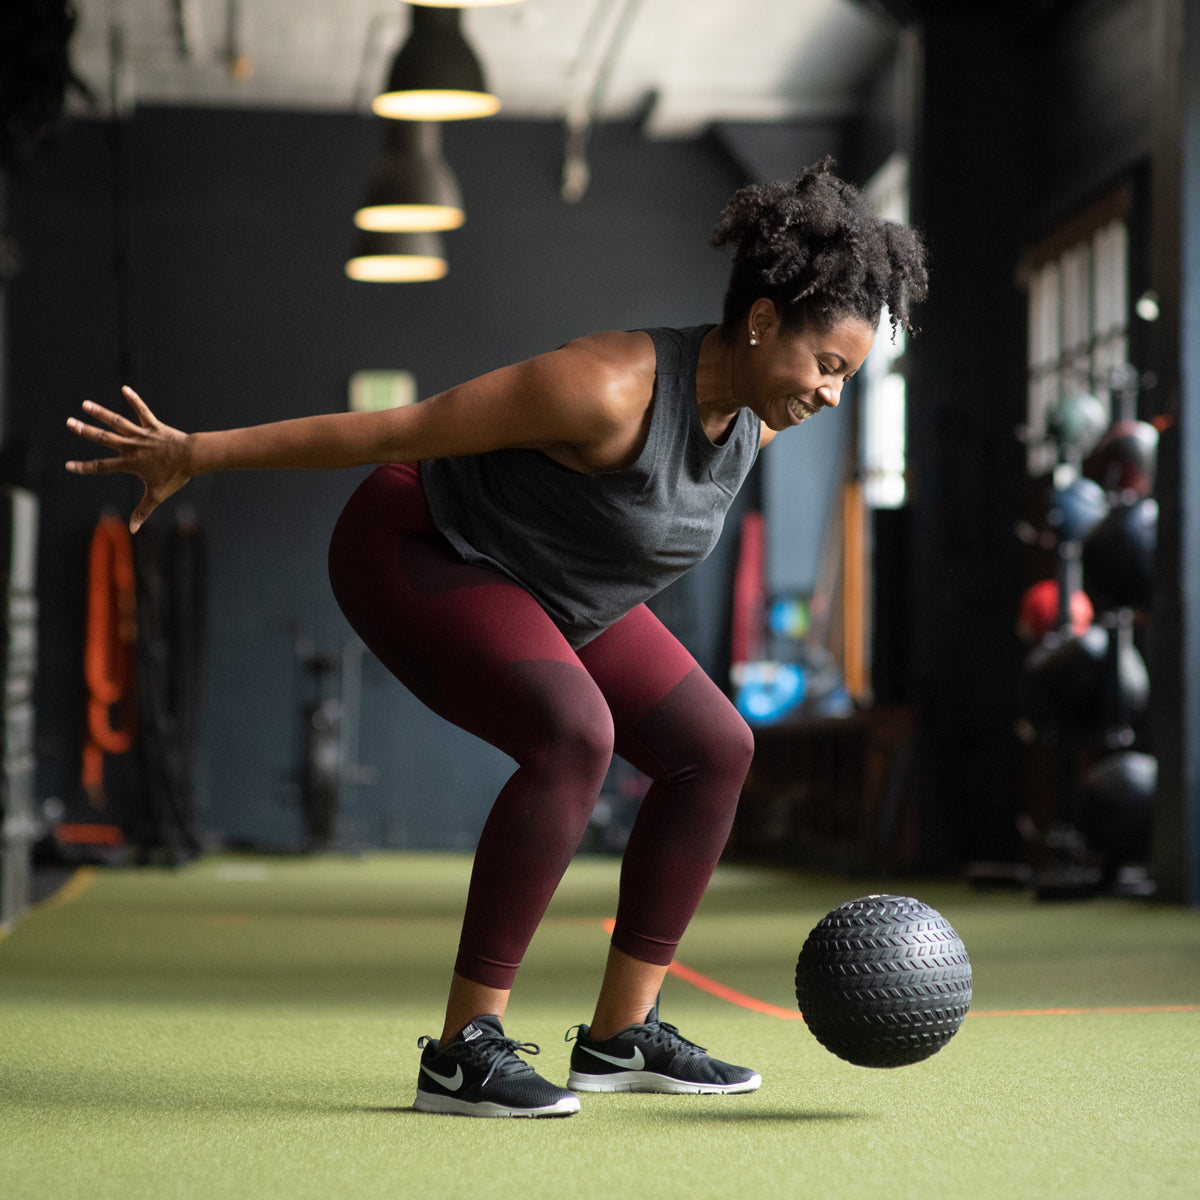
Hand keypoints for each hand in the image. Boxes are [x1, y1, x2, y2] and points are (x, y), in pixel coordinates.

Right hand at [66, 386, 191, 532]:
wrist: (192, 458)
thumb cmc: (175, 476)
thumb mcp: (156, 495)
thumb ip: (143, 511)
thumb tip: (134, 531)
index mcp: (130, 463)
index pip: (102, 467)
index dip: (84, 468)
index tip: (68, 466)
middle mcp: (132, 446)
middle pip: (104, 438)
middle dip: (85, 431)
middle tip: (69, 423)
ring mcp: (142, 434)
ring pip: (117, 422)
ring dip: (101, 413)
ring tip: (85, 404)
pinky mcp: (154, 426)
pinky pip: (142, 411)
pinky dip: (134, 400)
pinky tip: (124, 388)